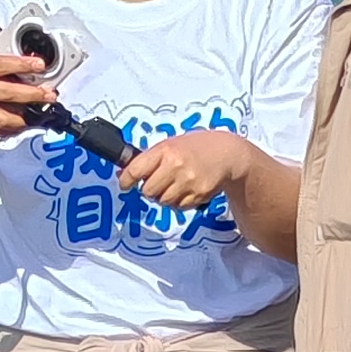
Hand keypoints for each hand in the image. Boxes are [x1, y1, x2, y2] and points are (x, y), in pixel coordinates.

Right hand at [0, 32, 59, 143]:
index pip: (1, 65)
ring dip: (23, 117)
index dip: (22, 64)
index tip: (39, 64)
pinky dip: (8, 129)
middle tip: (49, 94)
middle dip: (32, 95)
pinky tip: (20, 125)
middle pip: (8, 93)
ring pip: (2, 117)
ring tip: (39, 114)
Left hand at [116, 127, 249, 214]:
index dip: (127, 180)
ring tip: (176, 183)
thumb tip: (124, 175)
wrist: (227, 153)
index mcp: (166, 150)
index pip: (136, 169)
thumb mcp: (170, 144)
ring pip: (163, 201)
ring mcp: (188, 182)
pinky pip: (179, 206)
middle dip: (150, 188)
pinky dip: (179, 201)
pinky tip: (187, 188)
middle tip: (159, 180)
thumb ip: (148, 159)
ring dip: (165, 196)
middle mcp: (176, 166)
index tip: (125, 184)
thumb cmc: (196, 147)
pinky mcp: (199, 195)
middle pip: (148, 190)